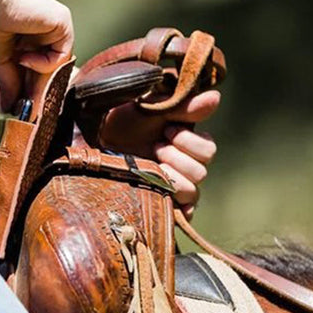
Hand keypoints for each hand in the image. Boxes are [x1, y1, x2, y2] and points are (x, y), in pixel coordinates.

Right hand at [0, 0, 73, 110]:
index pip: (38, 69)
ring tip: (20, 78)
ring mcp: (54, 25)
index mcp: (28, 36)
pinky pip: (62, 55)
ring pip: (58, 66)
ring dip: (41, 78)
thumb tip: (9, 108)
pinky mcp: (62, 21)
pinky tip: (24, 57)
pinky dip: (45, 63)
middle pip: (51, 69)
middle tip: (30, 108)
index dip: (32, 88)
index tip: (25, 107)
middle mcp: (43, 30)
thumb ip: (9, 83)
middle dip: (39, 90)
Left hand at [100, 90, 219, 217]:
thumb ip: (184, 107)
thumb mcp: (153, 109)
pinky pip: (183, 214)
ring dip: (171, 177)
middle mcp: (183, 168)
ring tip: (151, 166)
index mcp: (186, 145)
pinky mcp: (162, 204)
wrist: (96, 141)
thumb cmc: (123, 122)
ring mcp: (172, 188)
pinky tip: (160, 193)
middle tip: (156, 146)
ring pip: (192, 192)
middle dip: (177, 157)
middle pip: (201, 172)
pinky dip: (176, 206)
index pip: (208, 151)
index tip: (166, 129)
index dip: (189, 141)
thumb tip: (216, 98)